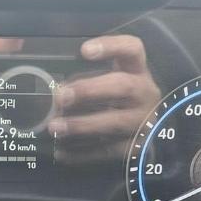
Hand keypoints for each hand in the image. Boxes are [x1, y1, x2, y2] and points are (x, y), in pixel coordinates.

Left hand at [49, 35, 160, 164]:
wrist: (148, 131)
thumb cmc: (118, 99)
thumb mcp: (110, 81)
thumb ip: (87, 78)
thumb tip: (52, 88)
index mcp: (137, 70)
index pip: (132, 49)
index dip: (111, 47)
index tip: (84, 50)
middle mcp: (144, 93)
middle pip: (123, 86)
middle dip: (89, 90)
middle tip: (60, 96)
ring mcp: (143, 121)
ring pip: (114, 122)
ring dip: (81, 125)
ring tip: (55, 127)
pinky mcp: (136, 146)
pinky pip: (108, 150)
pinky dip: (83, 153)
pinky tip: (61, 153)